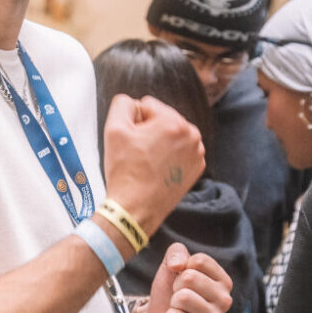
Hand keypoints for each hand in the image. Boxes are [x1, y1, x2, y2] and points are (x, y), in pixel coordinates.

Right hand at [103, 95, 204, 235]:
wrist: (135, 209)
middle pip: (161, 119)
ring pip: (170, 135)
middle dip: (148, 131)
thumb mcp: (114, 129)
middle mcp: (192, 135)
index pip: (147, 105)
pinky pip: (178, 151)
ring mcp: (197, 153)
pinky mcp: (197, 168)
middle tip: (137, 154)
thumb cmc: (124, 171)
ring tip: (147, 163)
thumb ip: (122, 103)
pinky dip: (167, 157)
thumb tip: (134, 103)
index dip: (133, 122)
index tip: (130, 142)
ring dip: (158, 143)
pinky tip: (157, 170)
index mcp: (174, 122)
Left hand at [132, 243, 232, 312]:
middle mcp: (225, 299)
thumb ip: (176, 252)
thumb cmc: (170, 289)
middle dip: (176, 285)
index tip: (183, 278)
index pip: (200, 260)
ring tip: (179, 308)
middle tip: (179, 295)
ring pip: (183, 297)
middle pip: (190, 277)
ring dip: (174, 301)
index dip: (182, 267)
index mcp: (223, 280)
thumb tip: (179, 265)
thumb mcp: (171, 264)